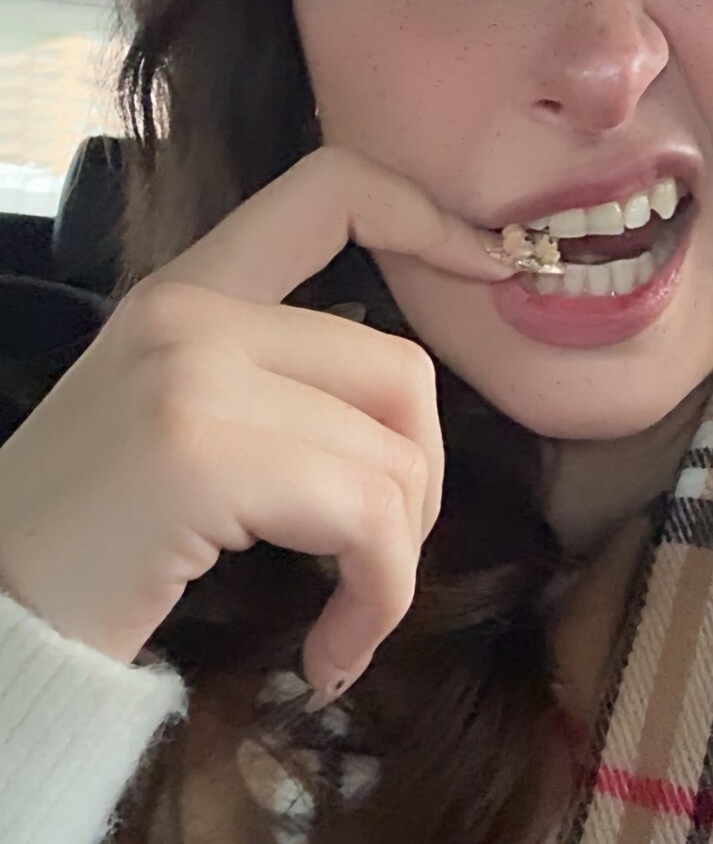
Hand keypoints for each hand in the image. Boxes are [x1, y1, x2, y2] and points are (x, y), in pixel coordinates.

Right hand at [0, 144, 513, 699]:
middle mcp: (191, 309)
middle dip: (420, 489)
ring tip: (345, 626)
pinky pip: (365, 518)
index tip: (495, 265)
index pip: (328, 189)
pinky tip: (329, 654)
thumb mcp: (173, 423)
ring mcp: (194, 371)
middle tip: (376, 568)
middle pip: (400, 370)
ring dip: (394, 566)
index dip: (428, 217)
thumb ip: (271, 383)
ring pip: (395, 455)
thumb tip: (403, 417)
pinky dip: (375, 600)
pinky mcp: (202, 452)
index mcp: (186, 290)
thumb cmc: (86, 546)